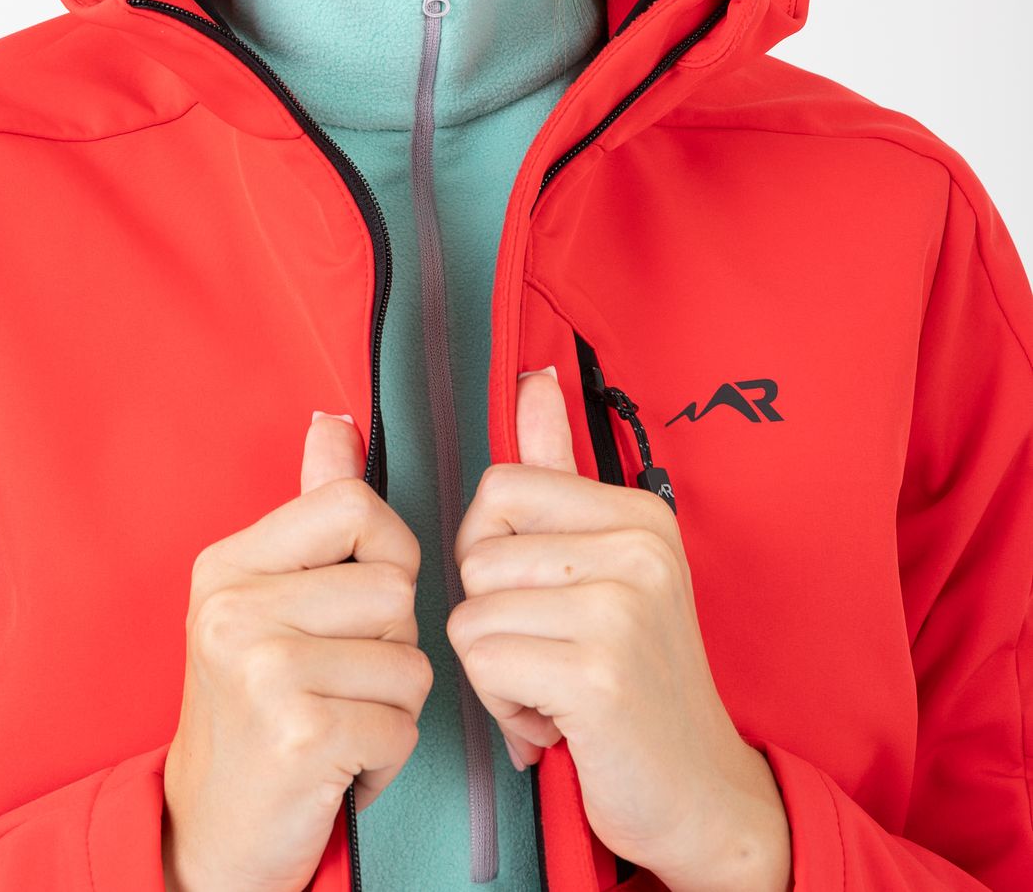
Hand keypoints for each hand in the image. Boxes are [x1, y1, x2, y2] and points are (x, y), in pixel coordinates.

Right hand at [161, 411, 432, 891]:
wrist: (207, 838)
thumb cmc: (252, 713)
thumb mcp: (267, 600)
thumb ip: (310, 511)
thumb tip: (335, 425)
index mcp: (229, 565)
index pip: (354, 504)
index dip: (386, 552)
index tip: (356, 603)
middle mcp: (235, 608)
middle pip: (396, 588)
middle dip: (390, 648)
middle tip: (335, 683)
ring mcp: (262, 668)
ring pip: (411, 661)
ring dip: (391, 706)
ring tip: (334, 721)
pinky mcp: (297, 733)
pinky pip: (402, 725)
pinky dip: (384, 757)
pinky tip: (335, 765)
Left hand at [444, 366, 792, 891]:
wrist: (700, 792)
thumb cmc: (638, 677)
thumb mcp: (607, 562)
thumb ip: (560, 468)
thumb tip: (532, 379)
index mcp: (639, 511)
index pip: (500, 488)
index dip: (494, 552)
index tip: (543, 597)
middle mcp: (637, 546)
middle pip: (477, 553)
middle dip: (494, 618)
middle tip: (555, 654)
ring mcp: (621, 607)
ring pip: (471, 613)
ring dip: (497, 668)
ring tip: (558, 686)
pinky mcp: (596, 671)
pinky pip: (482, 664)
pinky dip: (503, 706)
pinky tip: (556, 721)